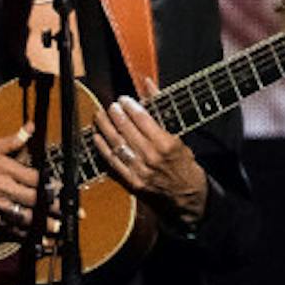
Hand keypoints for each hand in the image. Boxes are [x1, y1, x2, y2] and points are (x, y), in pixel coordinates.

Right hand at [0, 123, 58, 234]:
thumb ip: (12, 140)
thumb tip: (30, 128)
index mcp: (3, 170)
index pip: (35, 179)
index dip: (52, 186)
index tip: (65, 191)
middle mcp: (1, 190)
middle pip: (33, 202)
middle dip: (54, 209)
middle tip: (72, 215)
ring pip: (23, 219)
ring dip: (42, 227)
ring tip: (59, 231)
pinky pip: (8, 230)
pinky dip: (23, 237)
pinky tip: (35, 241)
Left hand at [91, 86, 207, 225]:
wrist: (188, 199)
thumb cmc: (185, 167)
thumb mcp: (180, 138)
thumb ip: (161, 111)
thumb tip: (148, 85)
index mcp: (166, 144)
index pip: (143, 119)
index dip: (130, 106)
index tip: (123, 99)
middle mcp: (151, 157)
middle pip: (127, 130)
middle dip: (116, 115)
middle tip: (110, 106)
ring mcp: (140, 170)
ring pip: (117, 144)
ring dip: (106, 128)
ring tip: (100, 116)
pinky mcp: (132, 181)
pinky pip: (113, 161)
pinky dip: (103, 148)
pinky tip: (97, 136)